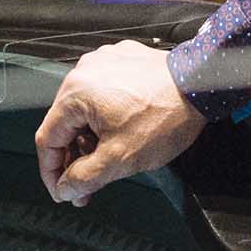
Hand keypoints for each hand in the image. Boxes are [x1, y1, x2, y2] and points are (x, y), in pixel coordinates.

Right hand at [34, 39, 207, 204]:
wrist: (202, 85)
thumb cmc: (166, 115)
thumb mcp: (120, 159)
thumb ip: (84, 177)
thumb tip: (65, 189)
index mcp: (75, 93)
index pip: (48, 140)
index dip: (52, 172)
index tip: (63, 191)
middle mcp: (84, 72)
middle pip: (66, 124)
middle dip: (75, 158)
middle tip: (87, 185)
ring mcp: (104, 62)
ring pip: (85, 109)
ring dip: (91, 137)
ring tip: (109, 160)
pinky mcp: (123, 60)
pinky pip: (104, 93)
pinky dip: (107, 115)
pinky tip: (123, 132)